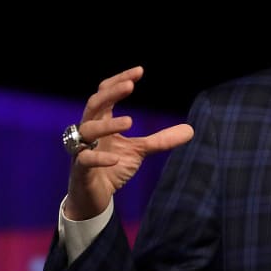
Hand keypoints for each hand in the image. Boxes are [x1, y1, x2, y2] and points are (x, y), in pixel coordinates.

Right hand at [64, 66, 193, 219]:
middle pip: (94, 104)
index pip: (105, 93)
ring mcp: (81, 149)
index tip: (139, 72)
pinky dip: (99, 158)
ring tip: (130, 121)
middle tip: (130, 85)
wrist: (93, 198)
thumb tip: (191, 130)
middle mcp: (89, 131)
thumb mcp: (139, 152)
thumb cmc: (111, 168)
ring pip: (87, 129)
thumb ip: (161, 140)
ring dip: (107, 125)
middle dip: (110, 93)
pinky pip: (85, 160)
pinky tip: (116, 159)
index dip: (119, 81)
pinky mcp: (80, 170)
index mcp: (102, 121)